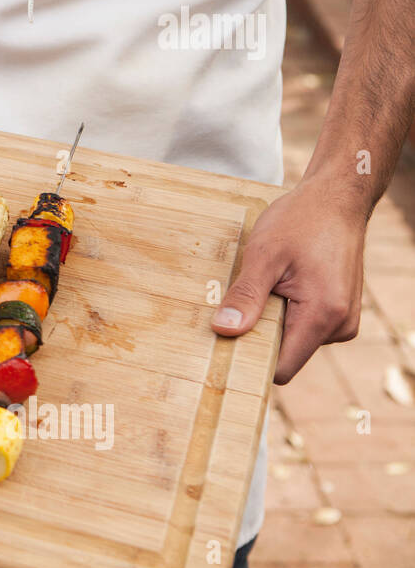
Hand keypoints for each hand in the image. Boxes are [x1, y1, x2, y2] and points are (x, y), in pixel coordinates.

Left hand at [211, 175, 365, 383]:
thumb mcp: (264, 255)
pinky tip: (282, 284)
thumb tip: (224, 330)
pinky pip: (303, 326)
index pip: (281, 367)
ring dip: (273, 319)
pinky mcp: (338, 312)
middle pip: (285, 354)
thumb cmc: (301, 220)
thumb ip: (246, 296)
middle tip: (242, 301)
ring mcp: (343, 320)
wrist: (336, 199)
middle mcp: (340, 326)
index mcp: (324, 316)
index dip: (251, 359)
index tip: (225, 343)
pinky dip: (286, 311)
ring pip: (293, 340)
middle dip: (260, 334)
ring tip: (269, 283)